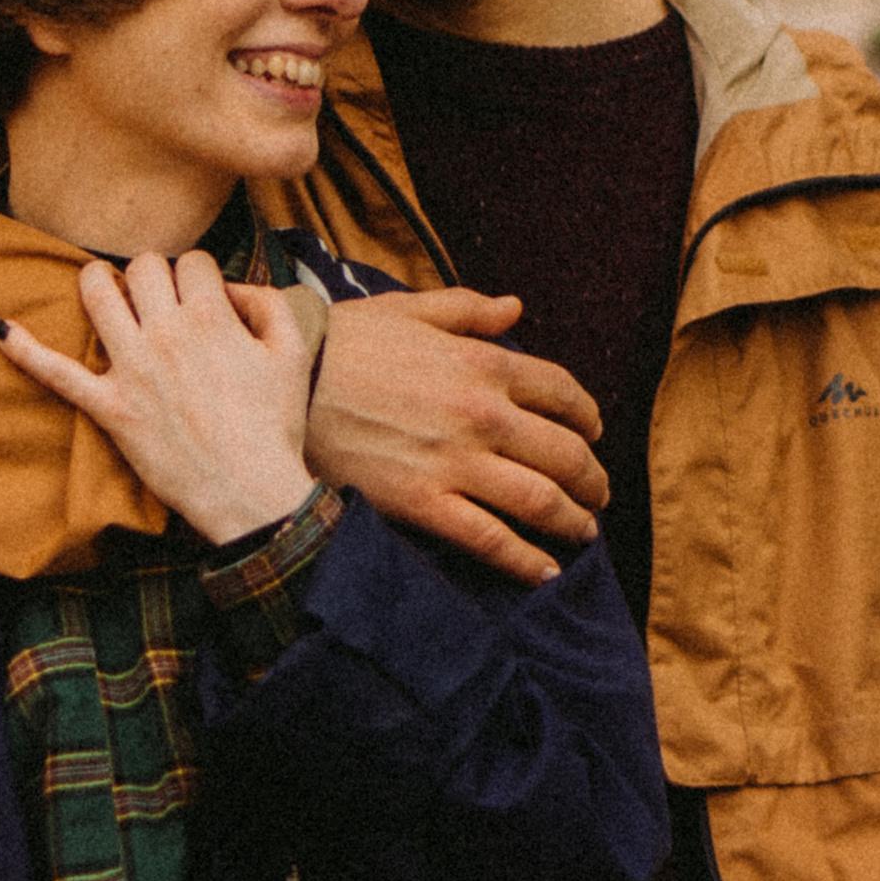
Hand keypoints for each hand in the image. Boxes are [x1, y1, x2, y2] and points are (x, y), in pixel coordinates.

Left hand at [0, 253, 315, 541]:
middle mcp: (166, 334)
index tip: (201, 294)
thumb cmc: (274, 426)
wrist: (250, 491)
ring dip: (97, 280)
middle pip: (144, 267)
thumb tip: (231, 288)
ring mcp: (133, 369)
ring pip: (98, 294)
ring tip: (102, 285)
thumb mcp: (291, 354)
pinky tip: (1, 329)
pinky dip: (26, 350)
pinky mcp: (110, 407)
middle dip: (152, 272)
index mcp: (212, 317)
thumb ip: (268, 303)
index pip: (192, 261)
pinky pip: (57, 372)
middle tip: (158, 296)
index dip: (198, 273)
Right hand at [303, 289, 608, 586]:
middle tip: (597, 492)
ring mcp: (456, 462)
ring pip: (541, 500)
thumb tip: (515, 308)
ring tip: (583, 531)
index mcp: (483, 364)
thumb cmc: (341, 343)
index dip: (587, 417)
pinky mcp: (425, 504)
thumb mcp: (407, 311)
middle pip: (565, 454)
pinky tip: (546, 572)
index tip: (592, 432)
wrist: (282, 385)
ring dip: (573, 521)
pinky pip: (492, 540)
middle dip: (591, 479)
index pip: (563, 393)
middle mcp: (482, 414)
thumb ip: (467, 310)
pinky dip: (527, 562)